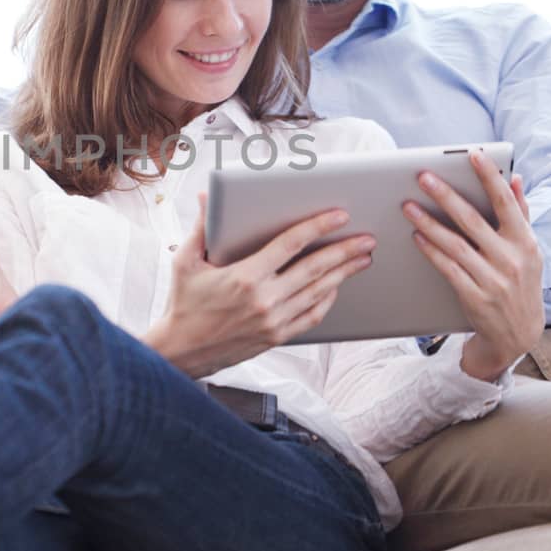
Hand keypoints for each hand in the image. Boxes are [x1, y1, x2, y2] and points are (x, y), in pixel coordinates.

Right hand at [143, 194, 375, 378]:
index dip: (318, 226)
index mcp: (245, 276)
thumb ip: (201, 228)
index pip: (291, 244)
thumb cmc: (183, 304)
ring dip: (344, 273)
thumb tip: (204, 197)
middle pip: (315, 268)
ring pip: (319, 292)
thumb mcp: (186, 261)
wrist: (182, 352)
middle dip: (345, 251)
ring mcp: (274, 321)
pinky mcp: (277, 337)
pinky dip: (328, 300)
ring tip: (363, 259)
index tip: (339, 215)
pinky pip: (312, 316)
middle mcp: (265, 300)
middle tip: (368, 238)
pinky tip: (336, 287)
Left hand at [402, 151, 543, 380]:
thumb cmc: (521, 282)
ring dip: (428, 223)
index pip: (506, 203)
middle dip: (445, 196)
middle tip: (423, 176)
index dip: (490, 178)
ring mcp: (492, 279)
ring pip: (454, 244)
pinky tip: (416, 236)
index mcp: (525, 242)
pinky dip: (430, 250)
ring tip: (407, 206)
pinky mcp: (474, 296)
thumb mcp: (529, 249)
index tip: (474, 155)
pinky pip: (447, 268)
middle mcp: (510, 259)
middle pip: (472, 221)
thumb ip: (521, 212)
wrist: (519, 333)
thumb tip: (515, 178)